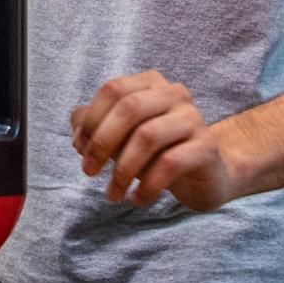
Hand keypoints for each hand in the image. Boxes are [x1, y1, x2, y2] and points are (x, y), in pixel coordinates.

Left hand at [71, 71, 236, 211]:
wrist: (205, 175)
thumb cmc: (156, 153)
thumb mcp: (120, 138)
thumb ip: (93, 127)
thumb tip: (78, 135)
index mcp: (150, 83)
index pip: (113, 90)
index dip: (91, 120)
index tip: (81, 150)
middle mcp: (174, 94)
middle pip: (129, 107)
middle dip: (102, 142)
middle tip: (89, 172)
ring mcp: (193, 118)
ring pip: (147, 136)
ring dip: (122, 170)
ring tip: (113, 194)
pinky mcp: (206, 147)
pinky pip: (170, 163)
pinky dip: (147, 185)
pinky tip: (138, 199)